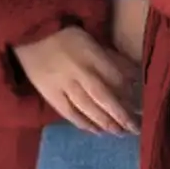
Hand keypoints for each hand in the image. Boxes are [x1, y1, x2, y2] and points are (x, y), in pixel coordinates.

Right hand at [14, 27, 140, 133]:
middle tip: (136, 129)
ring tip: (120, 133)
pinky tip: (97, 131)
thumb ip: (111, 58)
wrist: (29, 35)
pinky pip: (69, 113)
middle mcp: (79, 71)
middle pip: (104, 96)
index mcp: (91, 54)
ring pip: (88, 108)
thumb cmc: (66, 36)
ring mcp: (63, 84)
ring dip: (106, 122)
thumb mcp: (92, 40)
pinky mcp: (49, 94)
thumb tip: (134, 76)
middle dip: (122, 115)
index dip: (129, 93)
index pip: (115, 77)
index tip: (141, 105)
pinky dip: (84, 123)